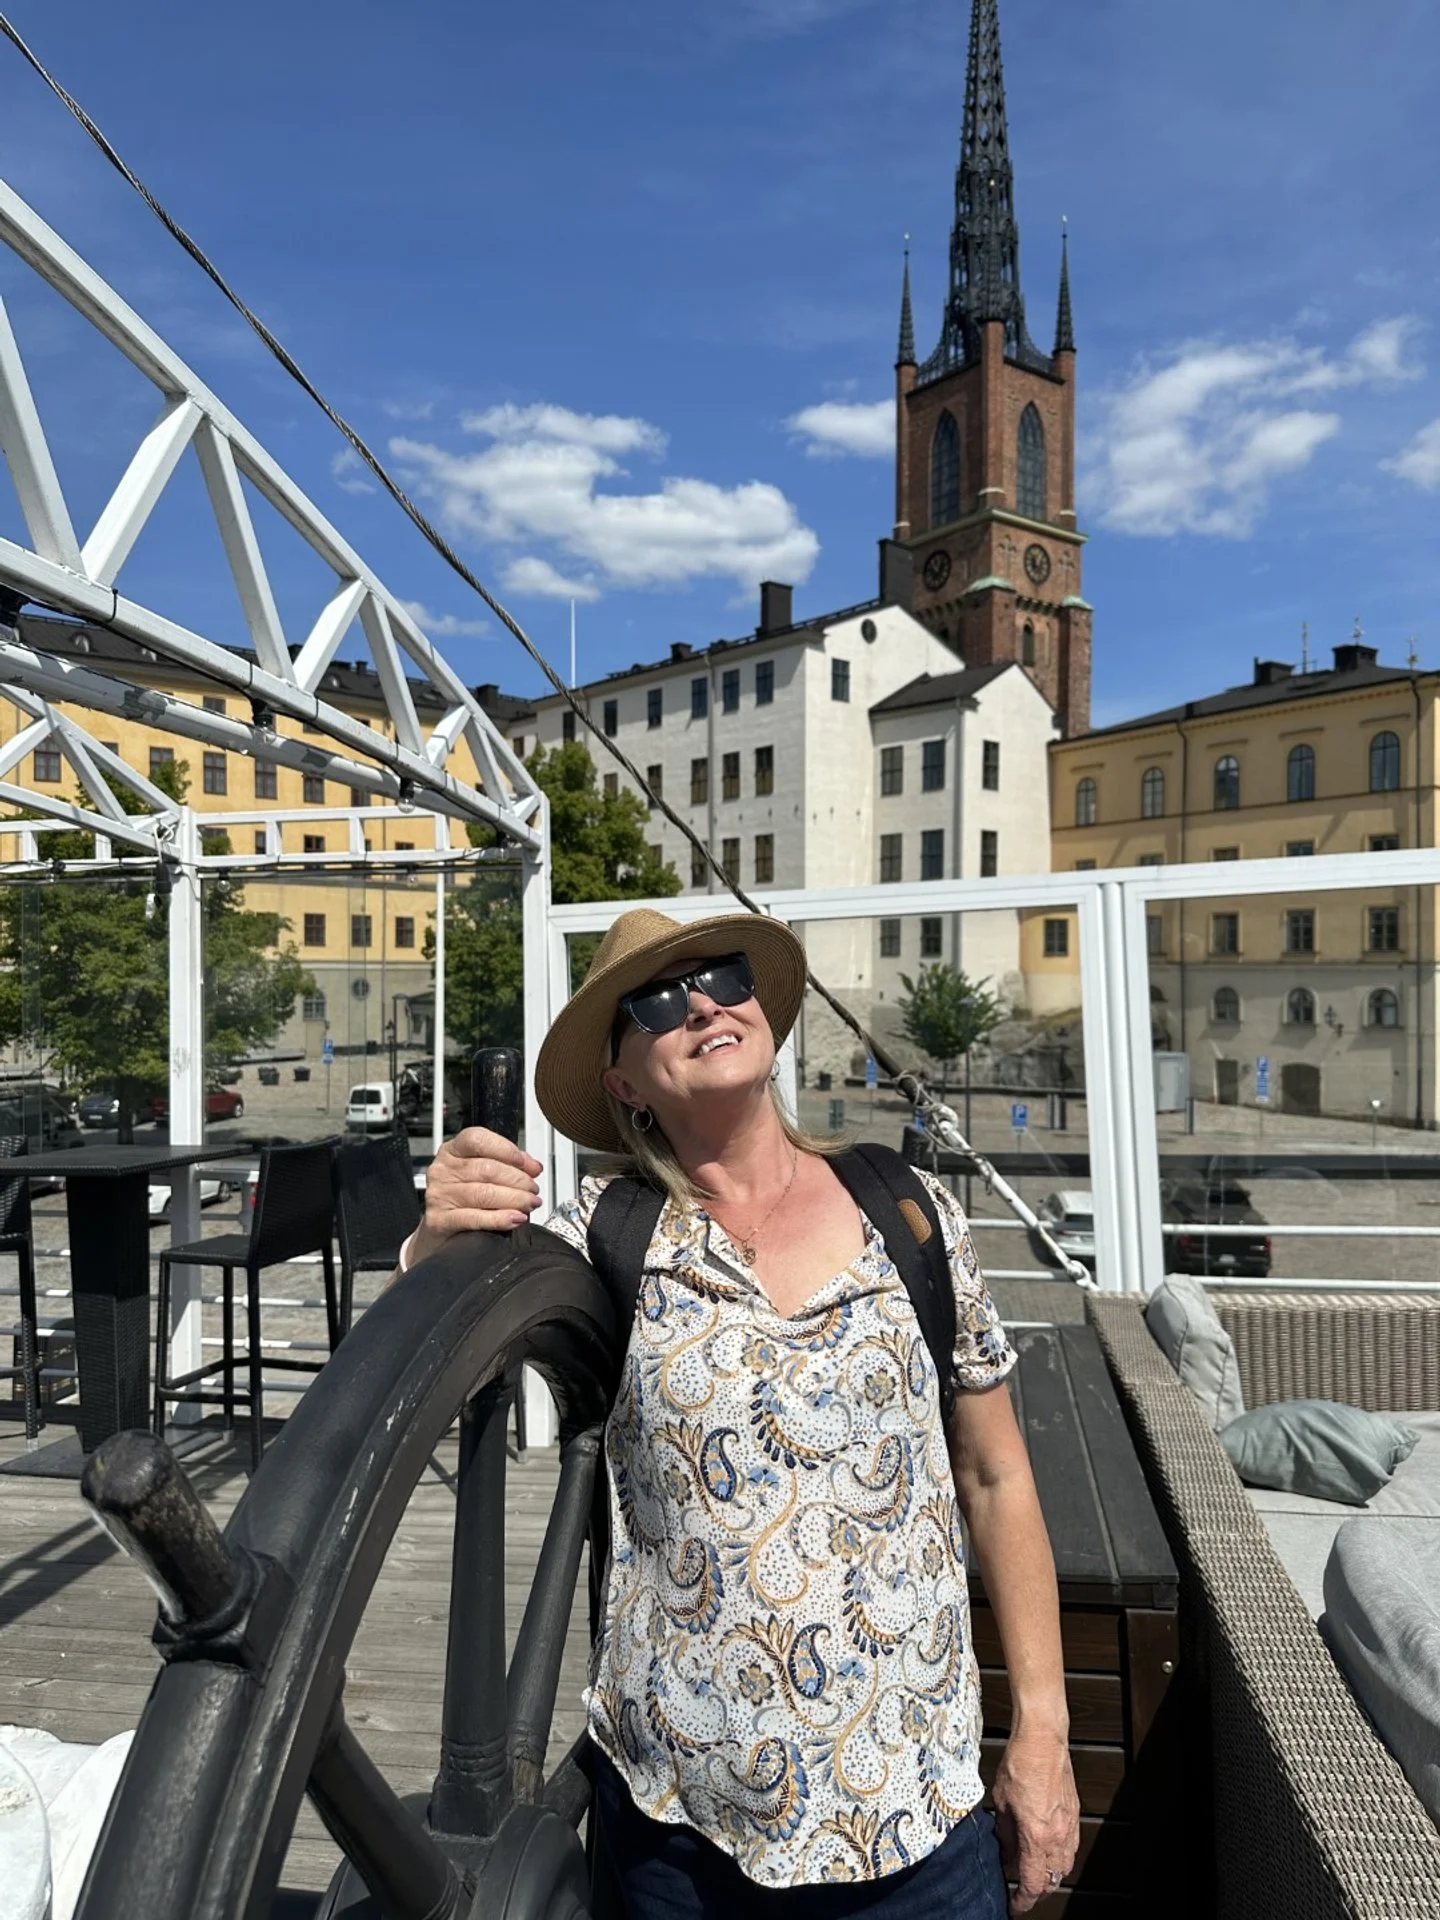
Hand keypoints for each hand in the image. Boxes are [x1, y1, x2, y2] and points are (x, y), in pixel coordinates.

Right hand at [410, 1128, 542, 1261]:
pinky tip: (515, 1218)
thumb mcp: (480, 1173)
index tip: (527, 1164)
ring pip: (484, 1194)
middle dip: (518, 1180)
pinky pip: (474, 1218)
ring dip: (514, 1199)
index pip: (477, 1140)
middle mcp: (443, 1170)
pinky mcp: (440, 1220)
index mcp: (452, 1151)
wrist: (438, 1231)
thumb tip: (533, 1167)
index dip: (506, 1150)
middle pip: (486, 1169)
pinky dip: (500, 1219)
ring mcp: (439, 1195)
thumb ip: (507, 1163)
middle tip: (533, 1189)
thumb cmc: (462, 1197)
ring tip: (529, 1204)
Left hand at [991, 1725, 1079, 1913]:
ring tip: (1035, 1873)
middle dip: (1037, 1892)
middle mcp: (1057, 1836)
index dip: (1023, 1901)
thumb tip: (1005, 1854)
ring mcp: (1070, 1826)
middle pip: (1052, 1881)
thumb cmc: (1020, 1764)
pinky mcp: (1075, 1814)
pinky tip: (1048, 1850)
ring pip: (1065, 1867)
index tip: (1015, 1907)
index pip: (1032, 1884)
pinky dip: (1060, 1857)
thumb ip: (1004, 1834)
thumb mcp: (1001, 1802)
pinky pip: (1071, 1847)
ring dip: (1051, 1876)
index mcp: (1036, 1836)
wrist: (1043, 1739)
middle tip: (1022, 1891)